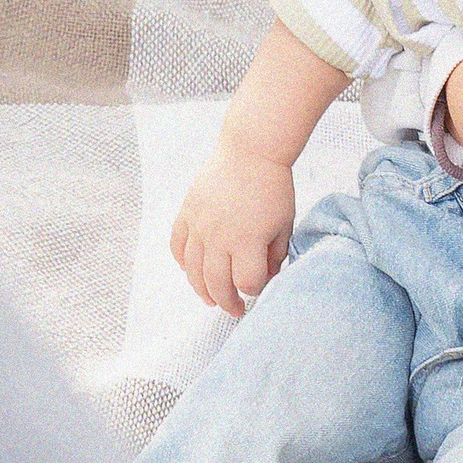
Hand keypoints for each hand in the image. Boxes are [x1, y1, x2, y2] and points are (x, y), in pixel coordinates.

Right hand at [172, 139, 296, 314]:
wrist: (251, 152)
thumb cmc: (273, 189)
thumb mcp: (285, 226)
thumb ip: (275, 256)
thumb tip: (264, 278)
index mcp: (248, 242)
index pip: (248, 283)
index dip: (255, 290)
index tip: (260, 286)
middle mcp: (220, 238)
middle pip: (217, 284)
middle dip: (227, 302)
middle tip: (234, 310)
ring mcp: (200, 226)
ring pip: (193, 270)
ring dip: (201, 289)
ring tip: (210, 300)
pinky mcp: (187, 213)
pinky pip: (177, 245)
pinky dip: (182, 262)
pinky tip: (190, 270)